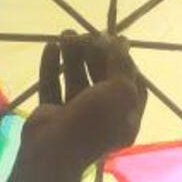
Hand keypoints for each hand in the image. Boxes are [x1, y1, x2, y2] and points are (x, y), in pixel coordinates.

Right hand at [21, 31, 146, 176]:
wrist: (55, 148)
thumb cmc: (95, 120)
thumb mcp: (120, 90)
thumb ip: (122, 64)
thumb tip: (120, 42)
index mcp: (126, 118)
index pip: (132, 85)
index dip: (126, 62)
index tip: (116, 40)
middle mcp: (103, 117)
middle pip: (101, 79)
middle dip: (94, 54)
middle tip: (86, 33)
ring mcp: (76, 116)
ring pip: (76, 79)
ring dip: (72, 56)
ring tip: (65, 33)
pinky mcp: (52, 113)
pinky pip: (53, 85)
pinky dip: (51, 67)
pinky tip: (50, 47)